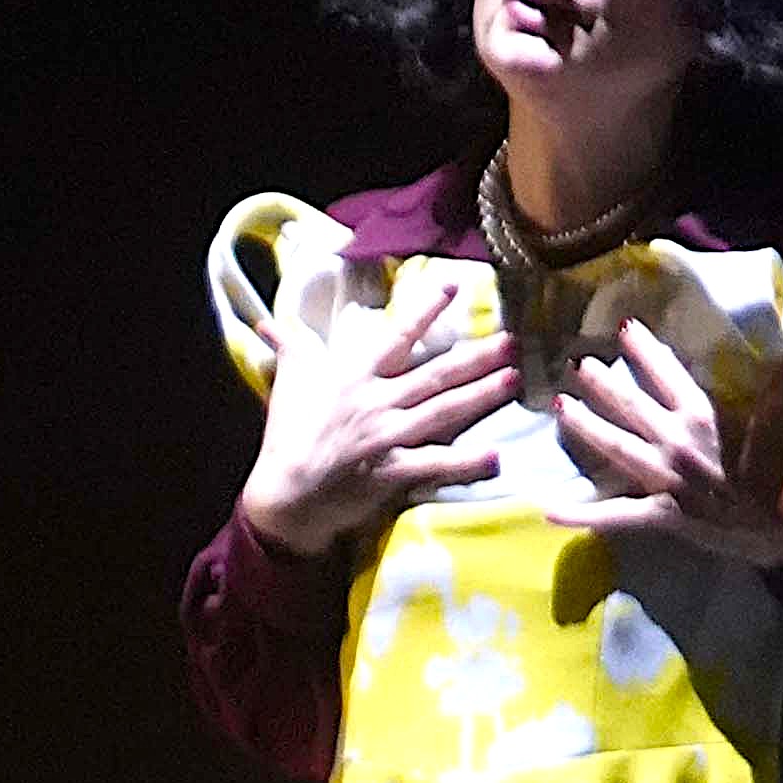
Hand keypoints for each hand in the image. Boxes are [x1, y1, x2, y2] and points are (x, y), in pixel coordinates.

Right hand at [239, 273, 515, 556]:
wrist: (284, 494)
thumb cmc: (288, 433)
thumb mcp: (288, 380)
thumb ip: (288, 344)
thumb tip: (267, 321)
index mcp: (356, 375)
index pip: (398, 336)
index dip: (426, 310)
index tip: (455, 288)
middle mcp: (377, 401)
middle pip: (435, 373)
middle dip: (477, 356)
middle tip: (513, 341)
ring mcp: (387, 437)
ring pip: (443, 411)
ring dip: (482, 395)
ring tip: (514, 379)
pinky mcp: (392, 473)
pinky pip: (435, 465)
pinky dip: (466, 462)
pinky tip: (496, 456)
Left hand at [547, 323, 782, 565]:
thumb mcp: (782, 425)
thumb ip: (771, 390)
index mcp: (705, 418)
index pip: (668, 375)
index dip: (645, 351)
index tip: (623, 327)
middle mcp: (678, 445)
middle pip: (630, 407)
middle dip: (601, 384)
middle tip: (576, 363)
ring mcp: (666, 481)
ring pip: (615, 448)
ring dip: (585, 427)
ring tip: (559, 407)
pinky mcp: (662, 516)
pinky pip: (617, 516)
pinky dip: (583, 515)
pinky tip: (549, 511)